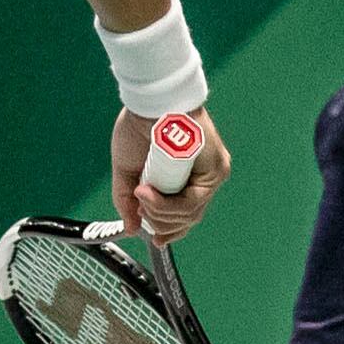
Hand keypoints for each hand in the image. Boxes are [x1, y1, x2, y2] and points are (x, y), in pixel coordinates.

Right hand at [112, 106, 231, 246]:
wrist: (151, 103)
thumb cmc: (139, 126)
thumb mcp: (127, 170)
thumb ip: (128, 201)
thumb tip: (132, 227)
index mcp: (184, 178)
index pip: (184, 214)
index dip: (170, 230)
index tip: (156, 240)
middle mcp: (202, 178)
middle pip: (187, 219)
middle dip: (159, 222)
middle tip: (140, 211)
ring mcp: (211, 175)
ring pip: (190, 214)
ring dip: (159, 212)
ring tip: (140, 196)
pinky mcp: (216, 170)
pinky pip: (193, 201)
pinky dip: (168, 204)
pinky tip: (148, 194)